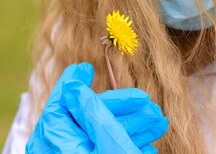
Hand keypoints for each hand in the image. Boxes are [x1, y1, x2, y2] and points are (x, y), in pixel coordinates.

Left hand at [25, 63, 168, 153]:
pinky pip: (102, 153)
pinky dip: (125, 146)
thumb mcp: (109, 143)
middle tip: (152, 107)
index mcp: (56, 141)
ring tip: (159, 124)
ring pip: (100, 137)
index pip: (62, 102)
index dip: (74, 83)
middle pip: (89, 119)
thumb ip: (92, 112)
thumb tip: (75, 86)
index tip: (87, 69)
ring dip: (131, 127)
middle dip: (123, 110)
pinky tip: (147, 145)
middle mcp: (60, 152)